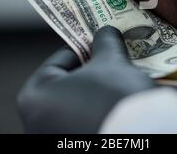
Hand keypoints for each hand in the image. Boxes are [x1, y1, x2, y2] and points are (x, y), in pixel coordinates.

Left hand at [17, 26, 155, 132]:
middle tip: (111, 61)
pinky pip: (84, 124)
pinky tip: (118, 107)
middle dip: (90, 73)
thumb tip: (106, 33)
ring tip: (119, 84)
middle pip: (66, 86)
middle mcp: (35, 123)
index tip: (99, 42)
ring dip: (95, 94)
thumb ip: (105, 42)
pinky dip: (98, 114)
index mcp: (33, 99)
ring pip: (76, 107)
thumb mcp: (111, 62)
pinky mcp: (75, 146)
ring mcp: (54, 138)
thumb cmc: (115, 97)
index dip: (82, 48)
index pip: (58, 62)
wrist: (143, 136)